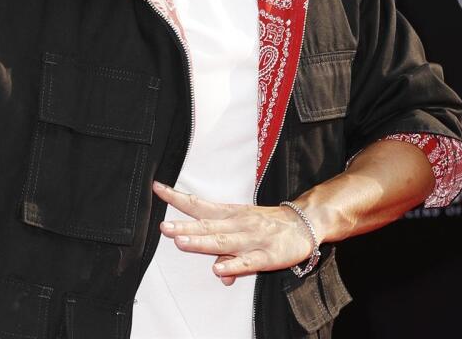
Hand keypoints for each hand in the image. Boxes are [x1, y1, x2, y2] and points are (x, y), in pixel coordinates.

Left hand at [152, 181, 314, 285]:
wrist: (304, 223)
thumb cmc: (268, 225)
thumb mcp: (244, 230)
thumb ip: (226, 250)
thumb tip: (218, 272)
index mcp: (229, 214)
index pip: (199, 205)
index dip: (177, 198)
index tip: (157, 189)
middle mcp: (237, 224)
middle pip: (206, 225)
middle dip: (184, 225)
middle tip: (162, 227)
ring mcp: (251, 239)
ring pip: (223, 241)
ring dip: (201, 242)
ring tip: (181, 242)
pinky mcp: (267, 255)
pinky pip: (248, 262)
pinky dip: (233, 265)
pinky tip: (218, 270)